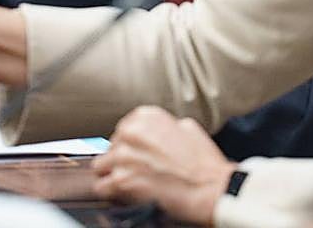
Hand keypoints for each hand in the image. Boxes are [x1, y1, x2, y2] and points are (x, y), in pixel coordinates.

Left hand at [92, 106, 234, 225]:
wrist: (211, 189)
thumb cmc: (204, 163)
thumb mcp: (188, 128)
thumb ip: (164, 126)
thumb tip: (154, 134)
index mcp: (146, 116)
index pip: (122, 129)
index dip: (130, 145)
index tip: (135, 155)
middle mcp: (131, 132)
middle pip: (110, 148)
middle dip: (120, 160)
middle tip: (136, 172)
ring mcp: (124, 156)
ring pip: (101, 167)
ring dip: (113, 176)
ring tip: (129, 185)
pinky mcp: (121, 181)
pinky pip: (102, 188)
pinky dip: (111, 193)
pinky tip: (124, 195)